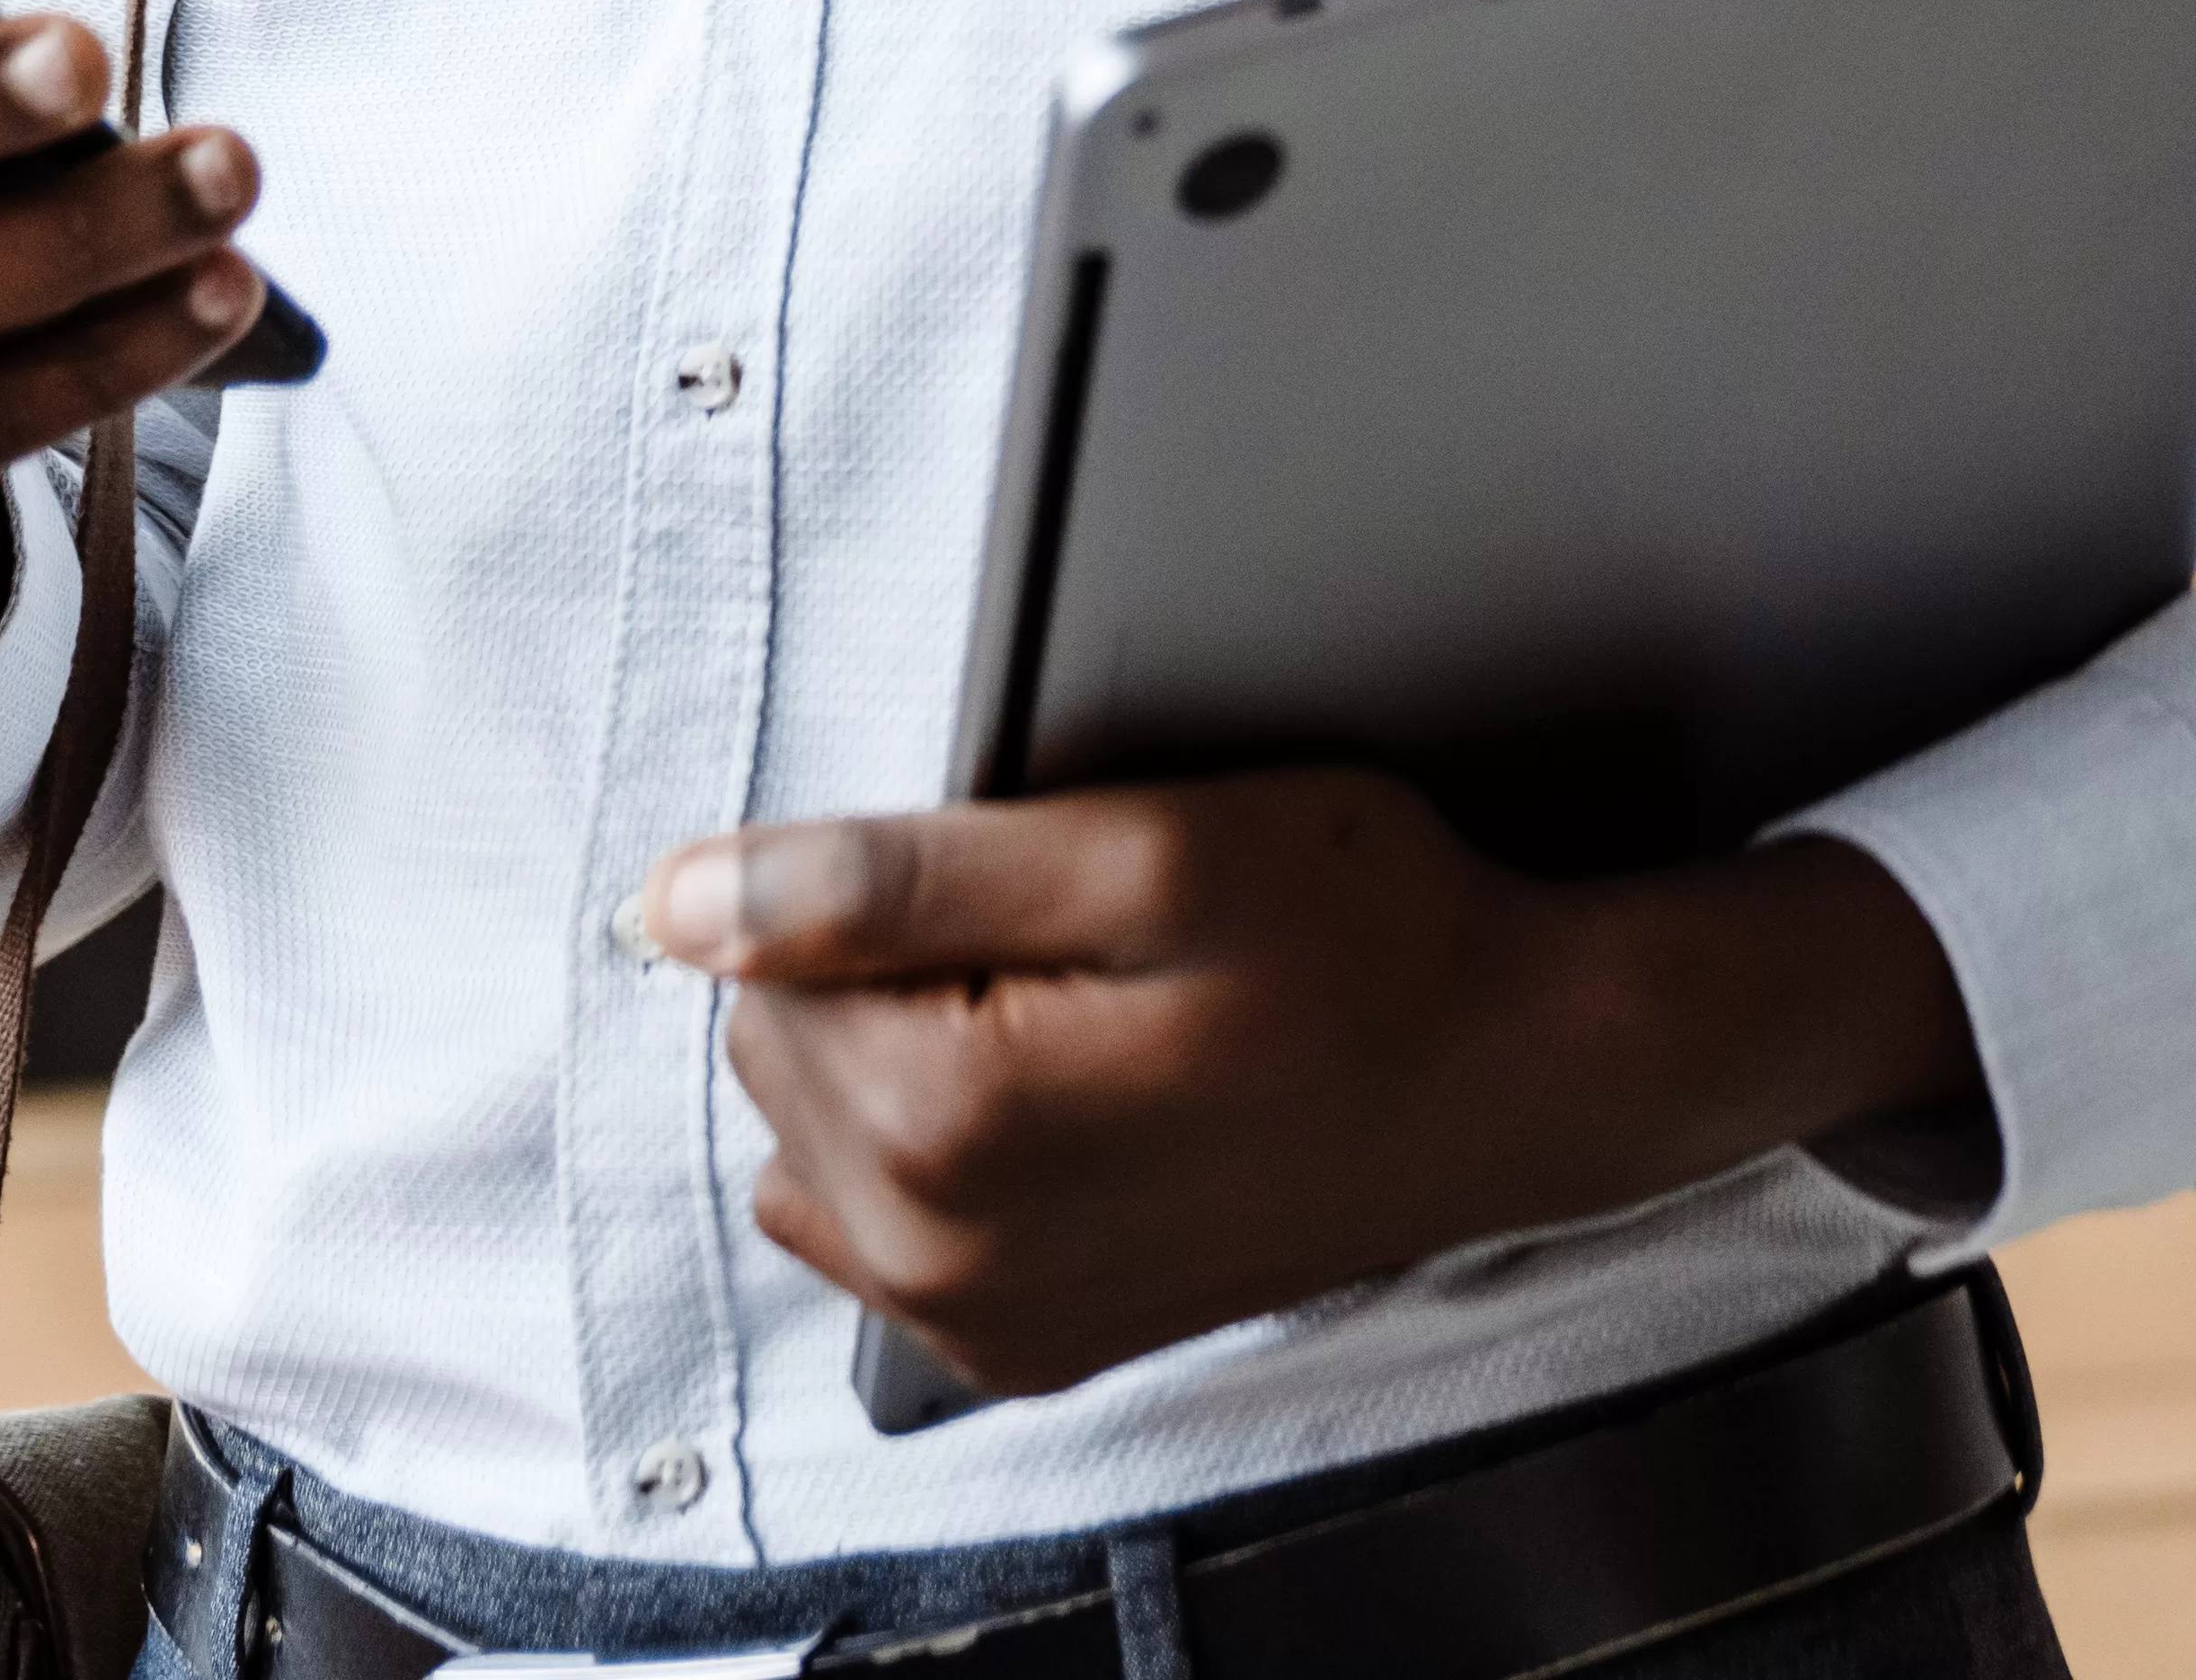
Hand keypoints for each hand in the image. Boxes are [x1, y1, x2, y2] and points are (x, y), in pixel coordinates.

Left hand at [643, 775, 1979, 1400]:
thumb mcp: (1146, 850)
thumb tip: (681, 901)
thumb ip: (893, 874)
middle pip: (781, 1043)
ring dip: (915, 1054)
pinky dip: (949, 1145)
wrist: (1514, 1072)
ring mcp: (981, 1321)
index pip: (764, 949)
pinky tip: (1079, 1099)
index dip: (903, 880)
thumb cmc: (1368, 940)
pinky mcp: (1024, 1345)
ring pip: (824, 1127)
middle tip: (1090, 945)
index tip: (1052, 884)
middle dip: (898, 968)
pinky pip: (885, 1218)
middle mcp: (937, 1260)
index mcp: (946, 1128)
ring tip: (1087, 1019)